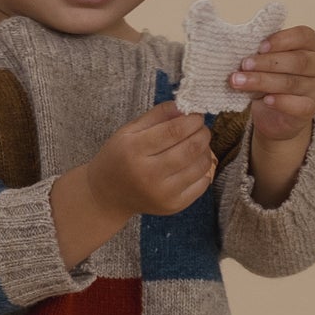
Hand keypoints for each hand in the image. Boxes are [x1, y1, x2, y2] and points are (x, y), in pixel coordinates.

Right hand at [85, 99, 217, 219]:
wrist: (108, 195)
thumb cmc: (119, 157)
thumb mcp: (129, 131)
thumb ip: (158, 115)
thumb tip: (186, 108)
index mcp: (134, 150)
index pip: (174, 131)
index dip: (192, 121)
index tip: (197, 116)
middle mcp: (148, 174)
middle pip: (190, 149)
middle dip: (203, 134)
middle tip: (202, 129)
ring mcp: (162, 193)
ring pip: (199, 167)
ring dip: (206, 151)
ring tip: (198, 145)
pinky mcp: (173, 206)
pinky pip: (202, 185)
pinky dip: (204, 170)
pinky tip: (194, 164)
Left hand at [226, 23, 314, 144]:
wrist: (278, 115)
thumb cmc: (275, 79)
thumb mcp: (273, 61)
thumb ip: (266, 52)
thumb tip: (245, 47)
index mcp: (314, 46)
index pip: (303, 36)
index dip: (281, 40)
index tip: (260, 47)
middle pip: (297, 61)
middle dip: (268, 62)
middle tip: (244, 64)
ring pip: (291, 83)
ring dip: (263, 81)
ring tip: (239, 81)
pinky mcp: (312, 109)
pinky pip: (297, 106)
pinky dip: (280, 102)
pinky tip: (265, 100)